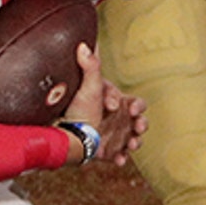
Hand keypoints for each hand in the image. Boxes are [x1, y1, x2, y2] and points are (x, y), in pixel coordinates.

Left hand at [63, 43, 146, 165]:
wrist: (63, 131)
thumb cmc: (76, 107)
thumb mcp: (86, 87)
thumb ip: (89, 67)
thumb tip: (83, 44)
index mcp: (119, 104)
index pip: (135, 103)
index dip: (133, 105)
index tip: (119, 106)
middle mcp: (121, 120)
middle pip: (141, 121)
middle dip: (142, 124)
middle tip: (138, 126)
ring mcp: (117, 136)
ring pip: (135, 139)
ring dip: (136, 142)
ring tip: (131, 144)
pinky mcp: (110, 151)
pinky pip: (121, 156)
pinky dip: (121, 158)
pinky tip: (118, 160)